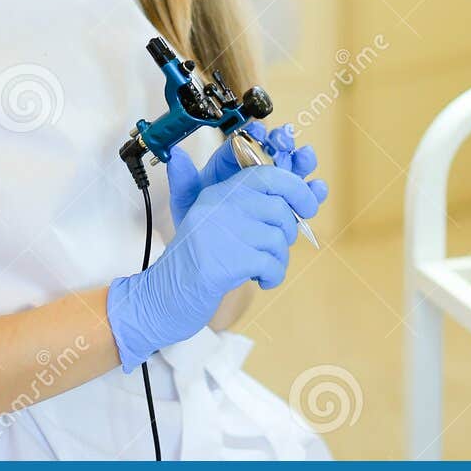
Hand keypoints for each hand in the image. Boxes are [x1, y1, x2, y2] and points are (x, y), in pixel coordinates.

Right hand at [106, 166, 321, 371]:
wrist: (162, 296)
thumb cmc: (196, 263)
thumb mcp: (216, 225)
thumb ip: (251, 208)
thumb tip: (302, 190)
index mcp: (217, 192)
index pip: (267, 174)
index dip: (296, 187)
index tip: (309, 205)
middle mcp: (218, 205)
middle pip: (279, 208)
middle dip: (286, 233)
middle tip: (272, 250)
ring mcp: (221, 232)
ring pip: (278, 238)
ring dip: (278, 259)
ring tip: (260, 268)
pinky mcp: (225, 260)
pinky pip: (272, 263)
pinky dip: (273, 275)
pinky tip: (261, 280)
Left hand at [166, 121, 327, 226]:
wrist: (212, 258)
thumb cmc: (198, 225)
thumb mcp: (187, 202)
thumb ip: (183, 179)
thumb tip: (175, 156)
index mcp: (232, 165)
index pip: (246, 142)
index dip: (255, 134)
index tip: (259, 131)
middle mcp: (256, 173)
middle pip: (275, 151)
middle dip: (284, 142)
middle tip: (286, 140)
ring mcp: (274, 191)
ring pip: (293, 171)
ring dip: (301, 163)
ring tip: (304, 158)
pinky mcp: (287, 209)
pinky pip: (303, 198)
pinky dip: (313, 192)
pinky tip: (316, 189)